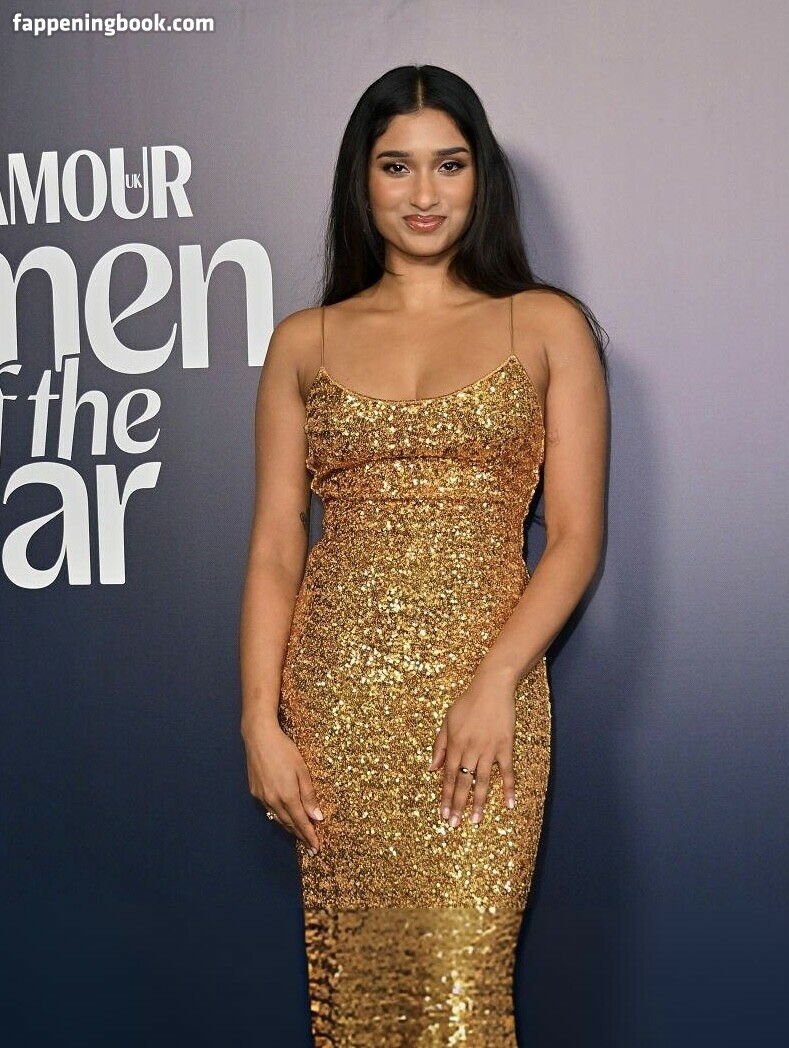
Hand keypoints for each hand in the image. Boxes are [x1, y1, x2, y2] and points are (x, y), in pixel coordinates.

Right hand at [240, 715, 323, 852]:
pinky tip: (284, 816)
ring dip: (289, 827)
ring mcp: (262, 797)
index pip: (301, 822)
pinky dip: (279, 816)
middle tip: (310, 847)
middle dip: (300, 836)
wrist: (259, 737)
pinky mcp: (255, 792)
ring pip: (278, 818)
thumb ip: (308, 795)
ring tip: (299, 835)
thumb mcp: (302, 770)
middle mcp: (273, 801)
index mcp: (287, 796)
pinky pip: (269, 809)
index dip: (309, 836)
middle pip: (289, 824)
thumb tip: (316, 817)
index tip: (316, 848)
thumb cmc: (285, 750)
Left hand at [429, 667, 516, 826]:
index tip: (444, 814)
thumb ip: (439, 746)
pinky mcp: (505, 746)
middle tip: (454, 825)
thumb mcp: (447, 721)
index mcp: (455, 744)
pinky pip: (507, 771)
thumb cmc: (467, 703)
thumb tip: (431, 769)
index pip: (449, 776)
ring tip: (474, 821)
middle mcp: (471, 750)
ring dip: (478, 802)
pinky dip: (509, 788)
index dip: (446, 796)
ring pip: (483, 781)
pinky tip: (508, 804)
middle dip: (458, 805)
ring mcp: (489, 749)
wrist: (491, 688)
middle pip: (463, 782)